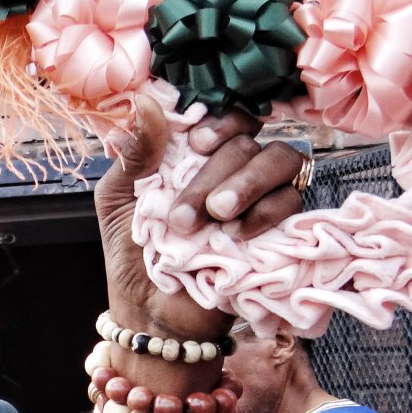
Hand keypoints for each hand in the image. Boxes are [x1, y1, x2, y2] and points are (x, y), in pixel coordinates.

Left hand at [95, 93, 307, 337]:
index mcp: (194, 153)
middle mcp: (232, 167)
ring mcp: (260, 195)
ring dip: (249, 183)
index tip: (195, 144)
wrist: (152, 312)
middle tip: (184, 216)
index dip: (219, 121)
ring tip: (217, 216)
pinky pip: (293, 201)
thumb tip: (147, 100)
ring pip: (281, 160)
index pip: (224, 113)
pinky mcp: (281, 228)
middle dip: (216, 174)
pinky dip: (267, 212)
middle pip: (248, 140)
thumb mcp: (118, 199)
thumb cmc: (132, 253)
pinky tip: (238, 233)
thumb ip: (136, 152)